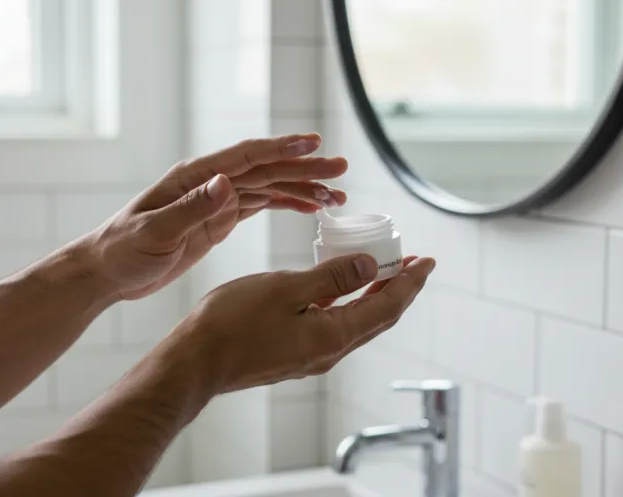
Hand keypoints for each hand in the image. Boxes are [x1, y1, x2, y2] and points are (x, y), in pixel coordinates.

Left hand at [81, 134, 346, 299]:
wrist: (108, 271)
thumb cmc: (123, 249)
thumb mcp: (155, 232)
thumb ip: (192, 208)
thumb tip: (227, 181)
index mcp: (195, 177)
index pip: (246, 156)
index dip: (281, 149)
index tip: (314, 144)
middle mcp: (210, 182)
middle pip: (267, 169)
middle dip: (306, 168)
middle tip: (341, 170)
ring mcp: (217, 200)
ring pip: (270, 187)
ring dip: (303, 189)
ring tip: (337, 195)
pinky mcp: (220, 219)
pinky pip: (262, 205)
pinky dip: (288, 204)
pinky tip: (310, 208)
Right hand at [174, 254, 435, 393]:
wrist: (195, 362)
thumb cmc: (233, 324)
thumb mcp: (287, 289)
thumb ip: (332, 277)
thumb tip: (369, 265)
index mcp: (333, 335)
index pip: (387, 306)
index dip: (410, 282)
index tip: (427, 261)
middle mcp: (329, 351)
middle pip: (378, 317)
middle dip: (399, 289)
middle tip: (413, 263)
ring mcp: (312, 355)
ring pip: (358, 322)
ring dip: (375, 295)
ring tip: (383, 270)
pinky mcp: (296, 354)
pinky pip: (335, 325)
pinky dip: (348, 303)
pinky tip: (339, 288)